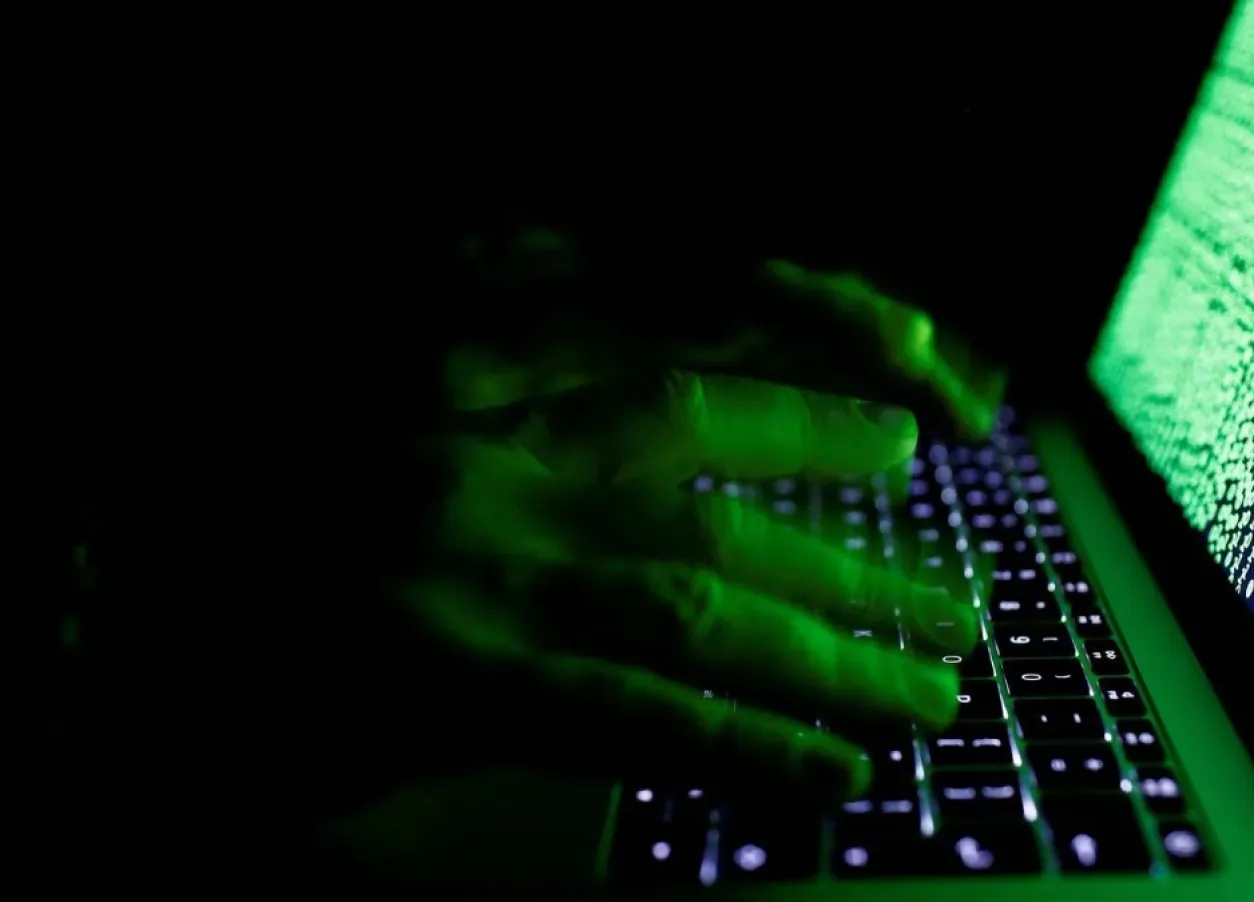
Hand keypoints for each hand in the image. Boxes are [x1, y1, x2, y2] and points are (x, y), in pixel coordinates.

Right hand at [346, 230, 1005, 804]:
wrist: (139, 584)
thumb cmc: (289, 474)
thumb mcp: (420, 369)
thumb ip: (551, 371)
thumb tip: (715, 432)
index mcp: (487, 331)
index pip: (703, 316)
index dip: (833, 351)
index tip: (926, 411)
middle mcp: (495, 431)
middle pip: (726, 481)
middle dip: (856, 546)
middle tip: (957, 593)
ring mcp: (481, 556)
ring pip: (710, 600)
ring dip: (839, 652)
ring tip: (935, 690)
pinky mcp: (456, 677)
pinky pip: (640, 713)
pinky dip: (749, 747)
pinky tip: (834, 776)